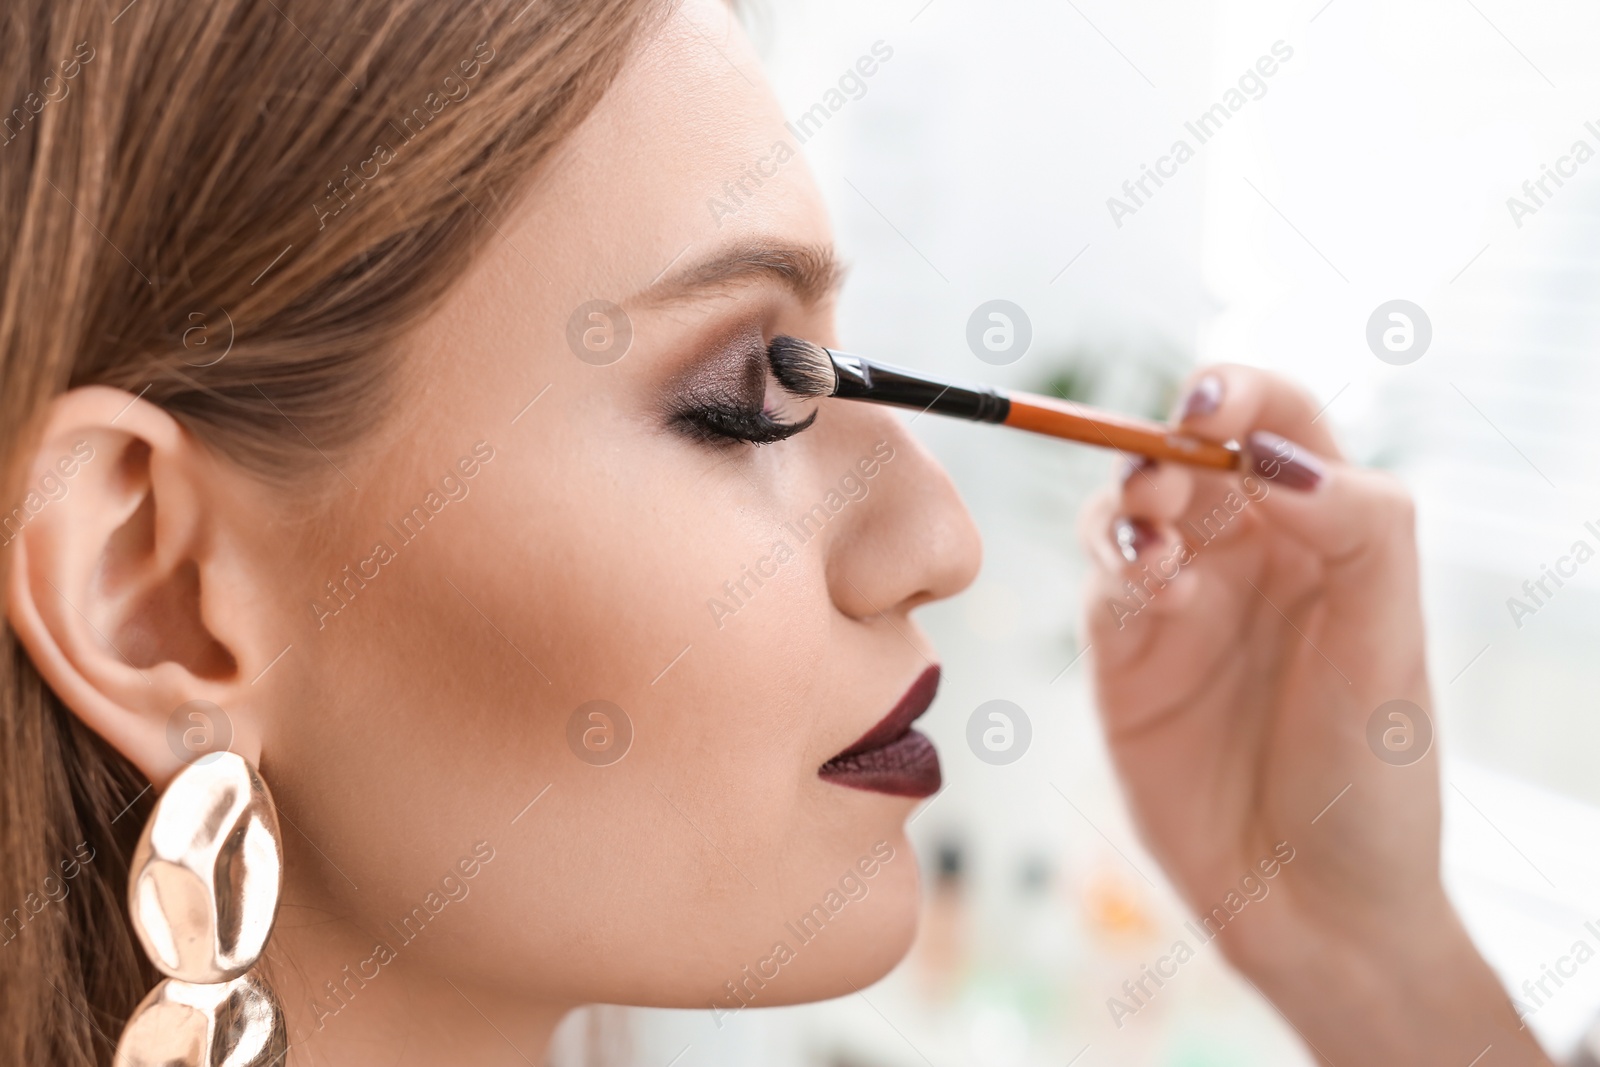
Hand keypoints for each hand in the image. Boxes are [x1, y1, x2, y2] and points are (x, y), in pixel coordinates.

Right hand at [1079, 364, 1548, 1064]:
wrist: (1314, 904)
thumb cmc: (1376, 777)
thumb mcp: (1392, 645)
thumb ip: (1357, 528)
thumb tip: (1275, 457)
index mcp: (1325, 531)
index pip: (1277, 421)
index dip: (1240, 395)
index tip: (1211, 411)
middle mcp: (1248, 554)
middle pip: (1184, 451)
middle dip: (1167, 446)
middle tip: (1168, 477)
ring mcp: (1180, 603)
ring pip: (1128, 507)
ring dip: (1130, 502)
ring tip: (1153, 541)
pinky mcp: (1124, 656)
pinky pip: (1103, 582)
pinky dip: (1114, 565)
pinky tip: (1150, 588)